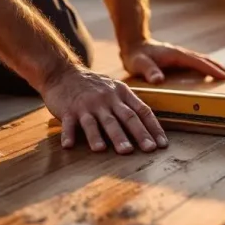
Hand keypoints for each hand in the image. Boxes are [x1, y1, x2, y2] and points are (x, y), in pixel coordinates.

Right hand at [41, 66, 167, 153]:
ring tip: (112, 151)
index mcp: (121, 94)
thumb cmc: (93, 86)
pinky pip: (69, 124)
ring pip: (98, 122)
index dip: (153, 127)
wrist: (63, 73)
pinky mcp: (68, 110)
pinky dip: (69, 134)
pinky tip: (69, 146)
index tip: (162, 144)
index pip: (141, 111)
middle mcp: (106, 99)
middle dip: (137, 134)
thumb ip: (129, 104)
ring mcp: (87, 105)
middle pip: (124, 118)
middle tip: (148, 149)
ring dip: (105, 137)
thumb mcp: (114, 88)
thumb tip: (150, 126)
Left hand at [121, 39, 224, 83]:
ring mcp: (180, 55)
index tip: (224, 75)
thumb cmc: (136, 56)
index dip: (212, 69)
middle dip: (218, 67)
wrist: (133, 44)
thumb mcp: (139, 64)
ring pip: (201, 60)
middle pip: (204, 59)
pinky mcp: (177, 58)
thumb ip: (149, 71)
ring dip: (214, 66)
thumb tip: (158, 80)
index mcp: (176, 55)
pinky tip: (208, 72)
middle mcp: (181, 53)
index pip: (198, 62)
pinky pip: (195, 62)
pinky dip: (205, 66)